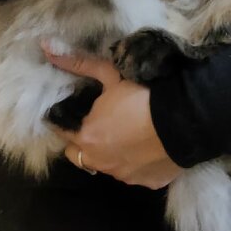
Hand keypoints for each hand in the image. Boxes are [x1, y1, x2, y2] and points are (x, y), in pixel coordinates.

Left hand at [41, 46, 182, 188]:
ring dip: (112, 152)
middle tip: (103, 123)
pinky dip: (137, 163)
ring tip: (131, 133)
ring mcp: (123, 175)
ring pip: (107, 165)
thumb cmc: (142, 96)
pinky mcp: (146, 183)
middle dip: (86, 141)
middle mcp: (99, 162)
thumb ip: (78, 65)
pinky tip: (149, 147)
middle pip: (80, 154)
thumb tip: (46, 47)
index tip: (78, 110)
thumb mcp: (110, 76)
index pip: (62, 132)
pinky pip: (134, 173)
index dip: (68, 119)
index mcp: (86, 138)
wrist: (185, 119)